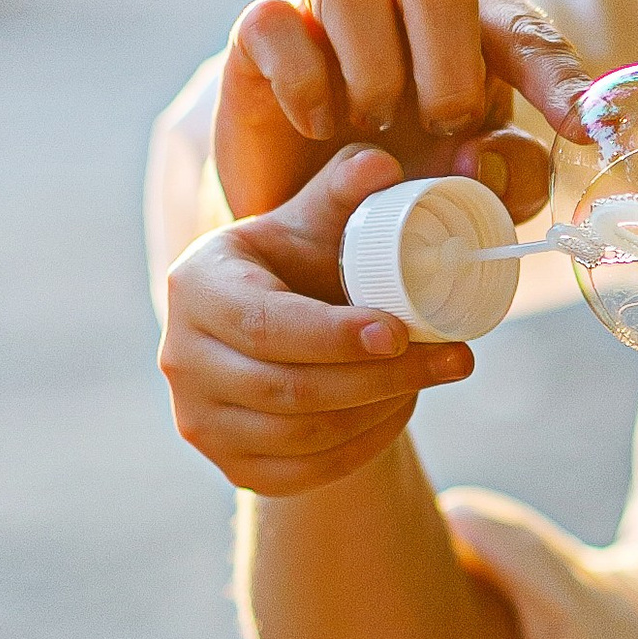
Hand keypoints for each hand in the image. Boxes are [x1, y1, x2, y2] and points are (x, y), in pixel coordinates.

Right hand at [160, 148, 475, 496]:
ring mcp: (201, 420)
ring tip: (432, 378)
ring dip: (379, 412)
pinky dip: (362, 448)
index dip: (334, 335)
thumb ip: (342, 192)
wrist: (271, 333)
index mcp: (196, 287)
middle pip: (289, 389)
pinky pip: (303, 474)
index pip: (265, 325)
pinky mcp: (230, 465)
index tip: (400, 332)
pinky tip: (400, 412)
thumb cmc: (296, 266)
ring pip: (300, 436)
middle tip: (454, 359)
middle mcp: (182, 359)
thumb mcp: (313, 224)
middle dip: (381, 379)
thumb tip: (383, 164)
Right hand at [212, 0, 599, 221]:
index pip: (525, 31)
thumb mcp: (470, 185)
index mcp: (474, 21)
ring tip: (375, 126)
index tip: (580, 128)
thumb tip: (485, 159)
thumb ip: (504, 175)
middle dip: (449, 61)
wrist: (306, 202)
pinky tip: (321, 126)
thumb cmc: (408, 173)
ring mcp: (327, 1)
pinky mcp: (262, 29)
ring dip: (373, 65)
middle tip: (443, 126)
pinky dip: (303, 80)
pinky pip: (275, 18)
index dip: (554, 78)